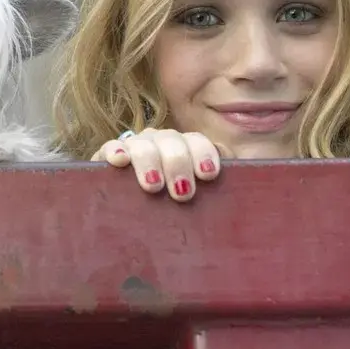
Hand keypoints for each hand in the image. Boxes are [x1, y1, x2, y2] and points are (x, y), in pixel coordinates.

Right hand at [91, 128, 229, 202]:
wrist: (128, 206)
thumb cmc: (172, 205)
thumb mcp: (198, 198)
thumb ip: (217, 193)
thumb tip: (240, 198)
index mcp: (185, 148)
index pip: (197, 142)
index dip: (204, 155)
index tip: (208, 175)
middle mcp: (161, 142)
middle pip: (172, 142)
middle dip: (178, 164)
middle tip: (181, 193)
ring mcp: (135, 146)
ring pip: (144, 144)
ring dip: (150, 161)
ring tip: (153, 185)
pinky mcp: (109, 155)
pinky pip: (112, 146)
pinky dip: (116, 151)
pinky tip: (119, 162)